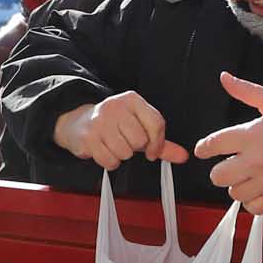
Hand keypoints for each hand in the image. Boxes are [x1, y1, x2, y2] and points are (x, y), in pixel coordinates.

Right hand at [53, 91, 185, 168]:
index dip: (157, 143)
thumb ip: (161, 141)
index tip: (152, 151)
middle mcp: (116, 107)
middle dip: (134, 147)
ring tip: (113, 144)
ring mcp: (101, 121)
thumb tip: (183, 156)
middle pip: (140, 140)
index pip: (156, 123)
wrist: (79, 121)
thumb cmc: (113, 124)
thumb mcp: (138, 126)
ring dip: (121, 155)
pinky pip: (110, 160)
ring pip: (125, 152)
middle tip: (125, 141)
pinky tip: (104, 150)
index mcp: (132, 100)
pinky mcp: (89, 136)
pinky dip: (110, 161)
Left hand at [191, 72, 262, 214]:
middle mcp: (255, 161)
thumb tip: (225, 78)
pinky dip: (252, 202)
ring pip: (234, 193)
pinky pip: (253, 208)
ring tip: (245, 177)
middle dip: (218, 170)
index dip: (203, 148)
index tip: (204, 150)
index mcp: (250, 135)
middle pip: (217, 176)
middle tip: (228, 165)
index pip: (212, 145)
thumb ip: (246, 90)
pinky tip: (257, 190)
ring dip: (236, 186)